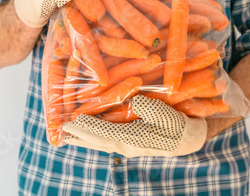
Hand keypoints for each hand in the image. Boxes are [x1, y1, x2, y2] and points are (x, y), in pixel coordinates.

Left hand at [62, 95, 207, 157]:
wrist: (189, 139)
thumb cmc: (176, 124)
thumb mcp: (164, 113)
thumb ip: (147, 107)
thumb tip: (134, 101)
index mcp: (132, 139)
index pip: (102, 133)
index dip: (85, 128)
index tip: (69, 124)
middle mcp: (126, 146)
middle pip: (97, 142)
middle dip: (78, 137)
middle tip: (60, 133)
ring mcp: (129, 148)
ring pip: (101, 144)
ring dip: (84, 140)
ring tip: (69, 137)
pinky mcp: (132, 145)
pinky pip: (108, 142)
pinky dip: (96, 139)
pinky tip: (90, 136)